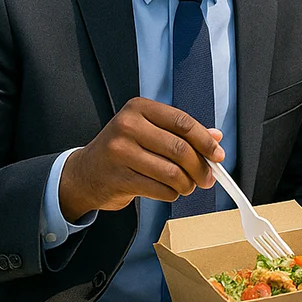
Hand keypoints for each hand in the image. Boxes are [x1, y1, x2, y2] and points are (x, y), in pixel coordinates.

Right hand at [58, 97, 224, 221]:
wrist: (83, 174)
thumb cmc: (122, 150)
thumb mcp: (149, 132)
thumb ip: (181, 132)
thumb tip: (216, 137)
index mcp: (139, 108)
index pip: (182, 122)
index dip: (205, 141)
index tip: (218, 155)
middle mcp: (127, 126)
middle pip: (179, 148)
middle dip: (200, 167)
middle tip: (209, 178)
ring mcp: (119, 151)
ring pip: (171, 172)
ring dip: (187, 183)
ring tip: (188, 186)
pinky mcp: (118, 177)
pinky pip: (159, 189)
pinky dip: (171, 193)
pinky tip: (170, 191)